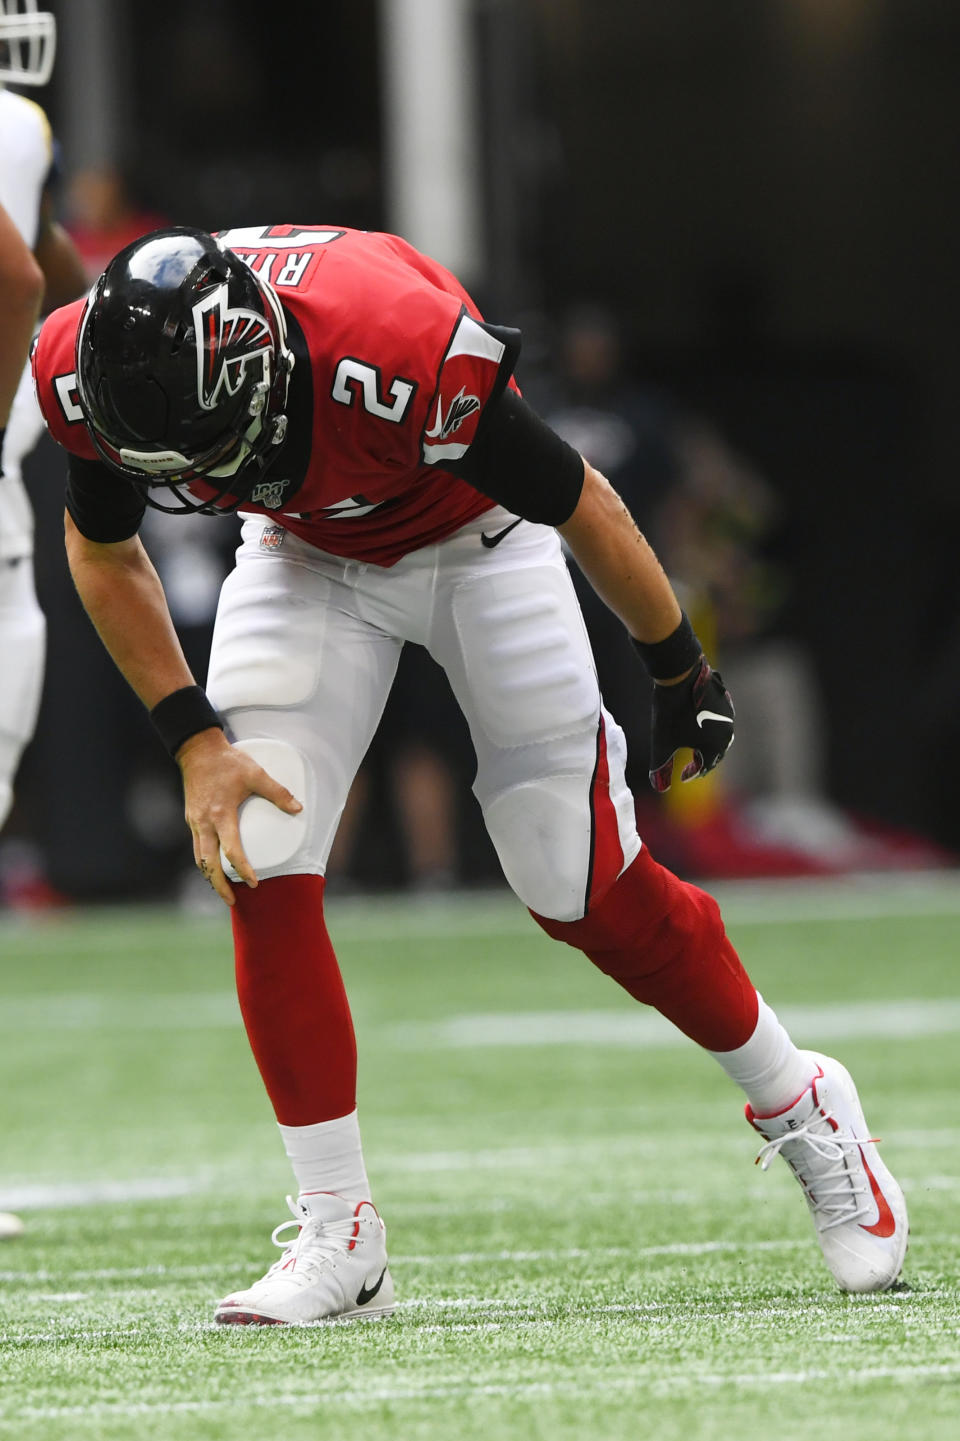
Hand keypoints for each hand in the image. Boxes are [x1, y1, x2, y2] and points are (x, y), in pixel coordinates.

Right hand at [176, 729, 302, 904]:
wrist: (197, 750)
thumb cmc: (227, 762)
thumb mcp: (255, 774)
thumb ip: (278, 792)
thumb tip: (298, 808)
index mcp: (220, 814)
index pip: (231, 850)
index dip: (242, 869)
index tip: (254, 883)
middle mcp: (204, 823)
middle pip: (207, 863)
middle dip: (219, 885)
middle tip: (232, 901)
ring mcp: (195, 822)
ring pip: (199, 858)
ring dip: (210, 876)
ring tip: (223, 890)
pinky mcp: (191, 818)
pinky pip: (197, 847)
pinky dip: (205, 861)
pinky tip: (215, 866)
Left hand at [648, 657, 734, 792]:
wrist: (679, 675)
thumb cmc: (670, 712)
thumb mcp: (661, 743)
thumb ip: (660, 766)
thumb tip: (658, 788)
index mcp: (715, 746)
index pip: (705, 767)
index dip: (692, 774)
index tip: (680, 777)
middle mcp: (727, 732)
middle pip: (715, 753)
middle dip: (703, 762)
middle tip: (691, 766)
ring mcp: (727, 714)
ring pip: (719, 736)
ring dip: (707, 745)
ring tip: (695, 748)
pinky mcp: (724, 699)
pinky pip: (718, 720)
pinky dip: (709, 728)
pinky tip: (697, 726)